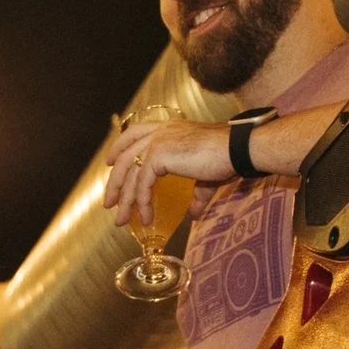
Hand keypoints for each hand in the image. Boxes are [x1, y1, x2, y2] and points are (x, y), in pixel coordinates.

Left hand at [103, 116, 231, 230]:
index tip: (109, 163)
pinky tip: (146, 216)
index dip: (119, 147)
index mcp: (168, 129)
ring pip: (130, 173)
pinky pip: (142, 183)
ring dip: (125, 199)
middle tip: (110, 203)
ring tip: (121, 219)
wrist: (239, 149)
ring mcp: (158, 141)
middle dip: (115, 182)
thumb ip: (195, 194)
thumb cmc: (227, 157)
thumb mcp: (205, 177)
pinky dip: (142, 202)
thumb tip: (193, 214)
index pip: (134, 133)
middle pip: (125, 156)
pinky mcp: (159, 155)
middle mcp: (160, 132)